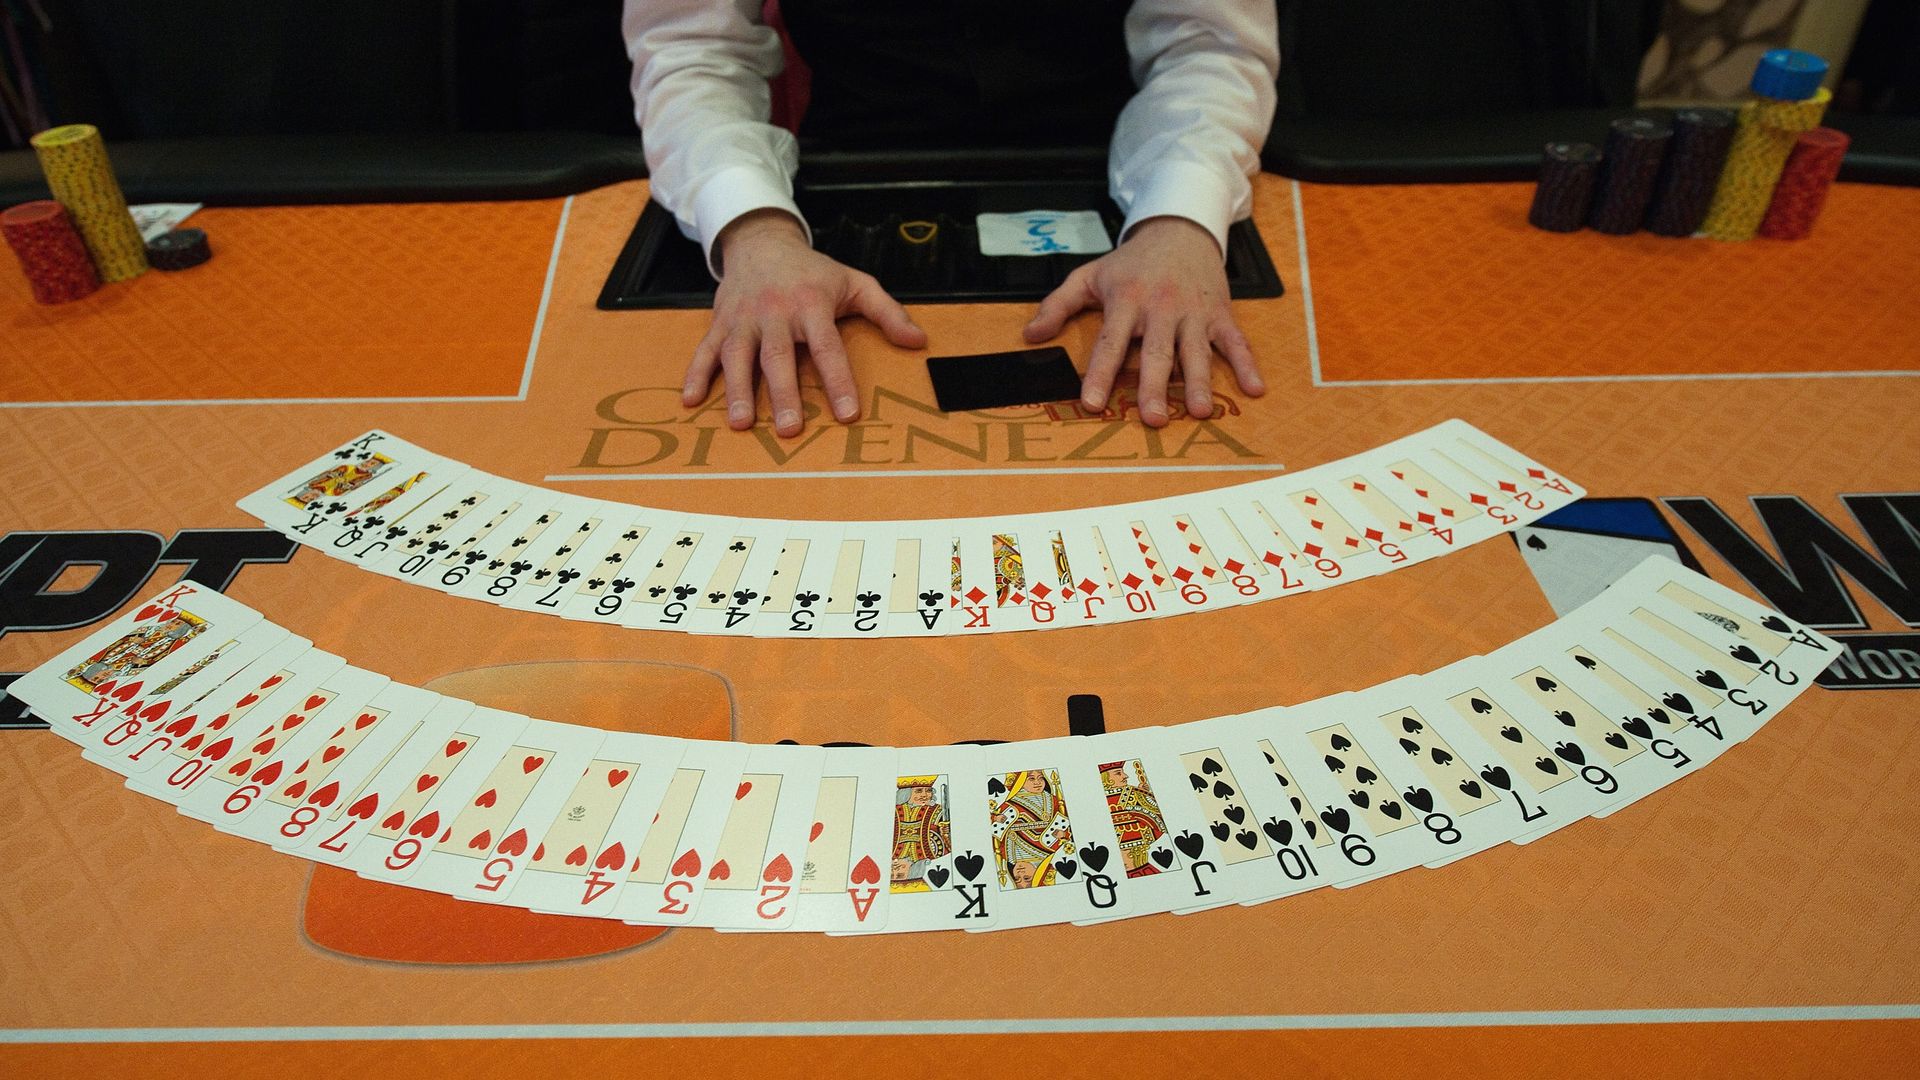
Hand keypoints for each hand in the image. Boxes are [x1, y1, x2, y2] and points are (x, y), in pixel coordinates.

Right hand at [684, 209, 926, 436]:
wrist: (762, 242)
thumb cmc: (813, 272)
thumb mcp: (855, 283)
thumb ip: (887, 313)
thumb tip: (918, 341)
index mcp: (811, 305)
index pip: (828, 348)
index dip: (838, 381)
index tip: (847, 413)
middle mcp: (775, 313)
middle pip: (779, 357)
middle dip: (784, 394)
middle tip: (790, 429)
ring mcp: (743, 319)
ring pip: (738, 356)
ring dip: (737, 391)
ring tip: (742, 423)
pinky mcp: (720, 323)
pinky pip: (705, 350)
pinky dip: (695, 374)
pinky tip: (691, 400)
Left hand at [1024, 215, 1263, 426]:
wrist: (1179, 229)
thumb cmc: (1132, 262)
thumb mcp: (1089, 276)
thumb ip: (1058, 306)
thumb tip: (1031, 336)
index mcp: (1127, 300)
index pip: (1110, 343)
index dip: (1099, 374)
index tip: (1091, 403)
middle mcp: (1161, 307)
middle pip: (1157, 353)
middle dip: (1155, 386)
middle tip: (1152, 418)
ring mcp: (1194, 312)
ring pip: (1196, 352)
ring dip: (1199, 382)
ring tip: (1198, 411)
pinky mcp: (1220, 313)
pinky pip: (1235, 342)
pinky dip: (1247, 365)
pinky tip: (1255, 389)